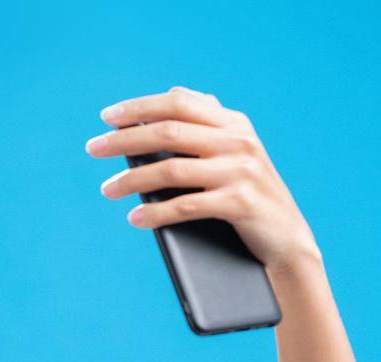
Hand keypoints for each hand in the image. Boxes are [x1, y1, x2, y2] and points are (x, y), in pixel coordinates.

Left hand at [86, 85, 320, 274]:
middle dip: (124, 139)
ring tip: (106, 190)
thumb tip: (152, 119)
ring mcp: (241, 171)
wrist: (288, 240)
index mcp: (234, 124)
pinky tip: (135, 218)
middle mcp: (238, 141)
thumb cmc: (246, 200)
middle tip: (92, 149)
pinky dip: (156, 213)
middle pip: (169, 131)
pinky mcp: (240, 203)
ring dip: (131, 180)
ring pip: (172, 169)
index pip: (179, 103)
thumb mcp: (230, 158)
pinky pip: (186, 206)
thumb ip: (203, 133)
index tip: (107, 117)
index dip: (140, 107)